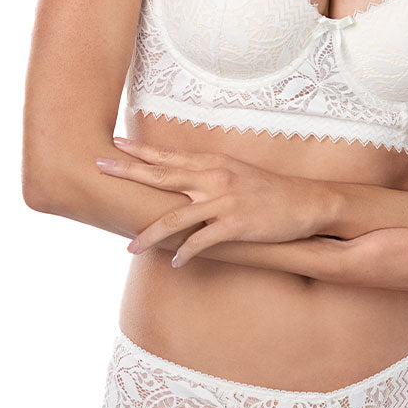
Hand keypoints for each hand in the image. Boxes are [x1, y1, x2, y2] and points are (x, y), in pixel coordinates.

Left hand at [96, 137, 333, 265]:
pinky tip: (175, 262)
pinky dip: (185, 253)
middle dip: (129, 172)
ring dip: (149, 234)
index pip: (169, 156)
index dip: (140, 152)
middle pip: (163, 175)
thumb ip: (209, 175)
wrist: (307, 202)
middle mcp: (215, 178)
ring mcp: (225, 201)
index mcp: (214, 164)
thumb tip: (181, 181)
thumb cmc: (270, 191)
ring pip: (176, 217)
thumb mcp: (237, 173)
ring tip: (129, 248)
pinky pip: (202, 241)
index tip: (114, 145)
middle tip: (100, 168)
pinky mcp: (236, 224)